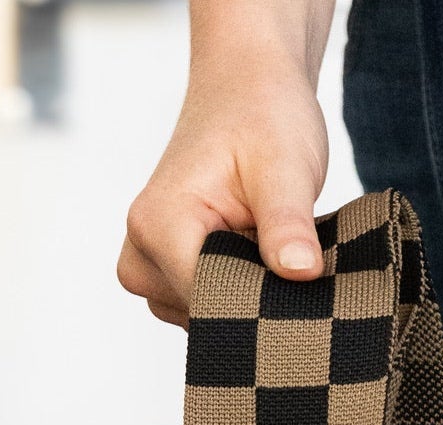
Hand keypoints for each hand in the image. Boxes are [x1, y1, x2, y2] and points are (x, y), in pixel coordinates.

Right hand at [119, 44, 328, 326]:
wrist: (248, 86)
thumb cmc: (264, 115)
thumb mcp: (286, 166)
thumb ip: (288, 223)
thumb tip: (301, 273)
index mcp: (157, 224)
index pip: (208, 304)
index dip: (259, 306)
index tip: (300, 289)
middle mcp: (141, 249)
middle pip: (204, 318)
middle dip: (253, 304)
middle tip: (293, 264)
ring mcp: (151, 263)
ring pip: (205, 319)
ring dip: (247, 299)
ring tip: (273, 251)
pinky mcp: (170, 269)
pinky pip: (206, 308)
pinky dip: (239, 294)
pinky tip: (263, 262)